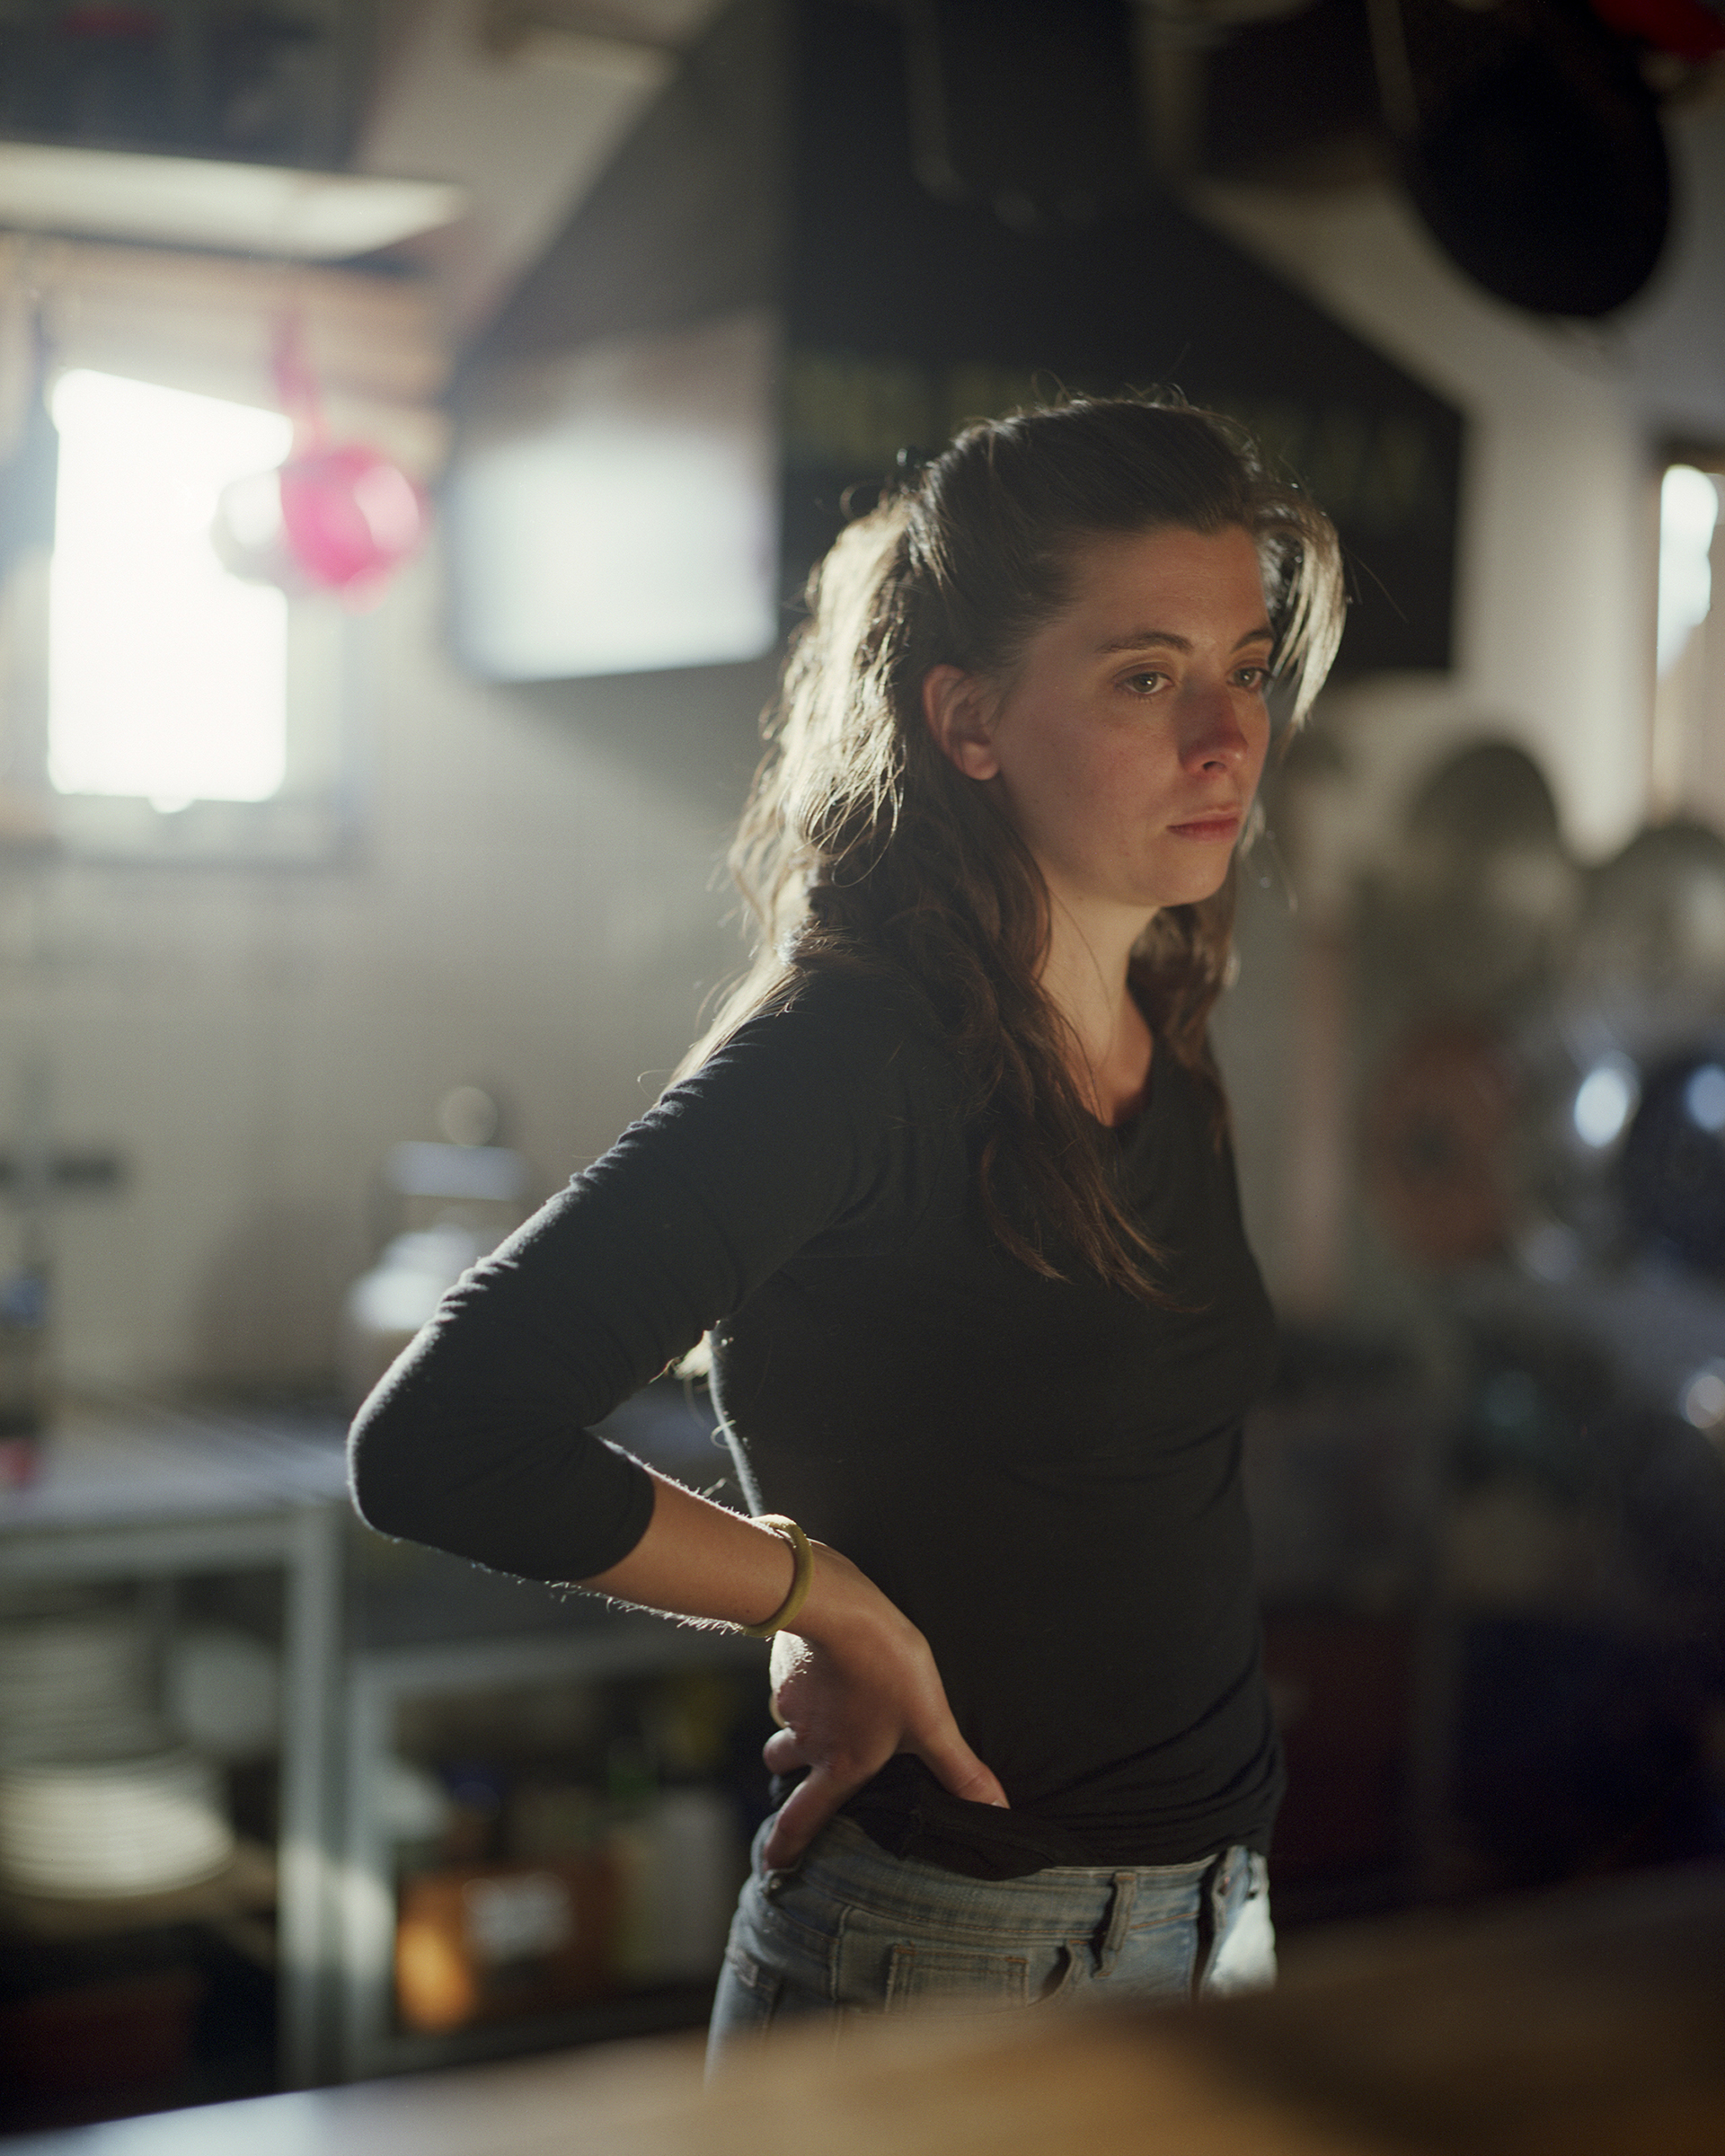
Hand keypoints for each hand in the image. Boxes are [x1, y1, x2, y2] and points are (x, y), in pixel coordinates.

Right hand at [760, 1543, 1007, 1867]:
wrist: (839, 1606)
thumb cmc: (887, 1668)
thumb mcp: (931, 1722)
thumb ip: (959, 1770)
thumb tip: (998, 1810)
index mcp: (840, 1763)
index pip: (803, 1817)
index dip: (786, 1846)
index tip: (773, 1865)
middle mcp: (808, 1738)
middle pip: (780, 1765)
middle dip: (786, 1771)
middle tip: (797, 1769)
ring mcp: (791, 1700)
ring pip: (785, 1718)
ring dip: (799, 1718)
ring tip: (824, 1702)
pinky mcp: (784, 1662)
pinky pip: (788, 1679)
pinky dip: (802, 1677)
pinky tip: (826, 1659)